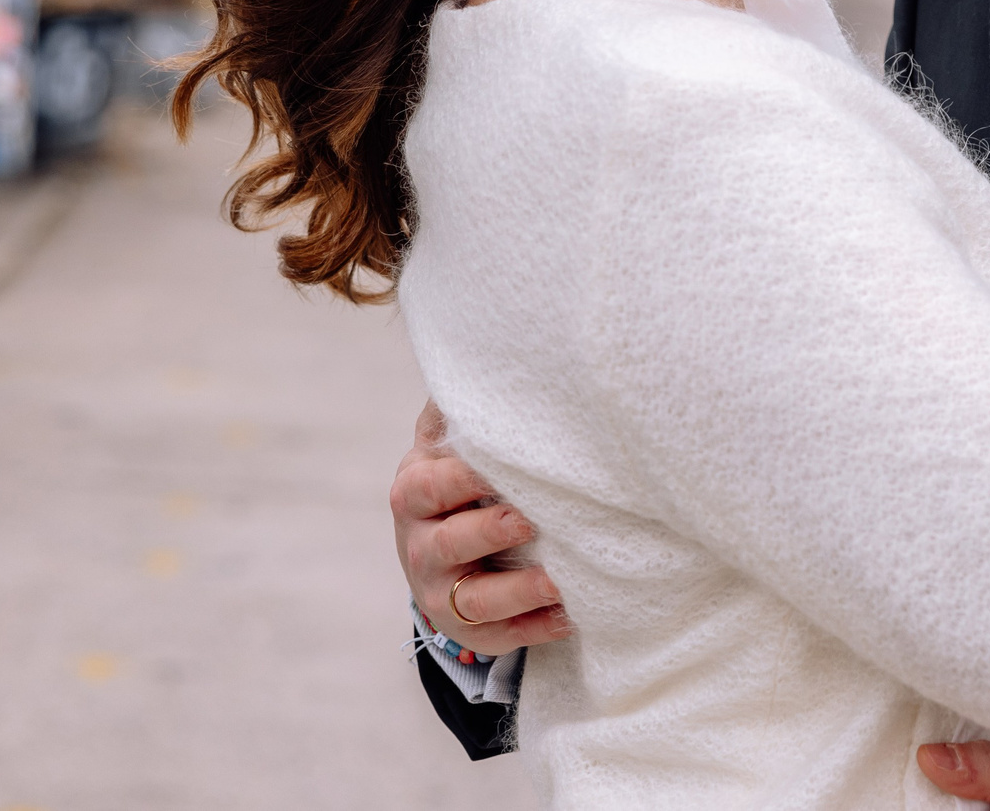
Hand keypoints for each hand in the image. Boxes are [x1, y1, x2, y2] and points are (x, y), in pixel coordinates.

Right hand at [391, 400, 568, 653]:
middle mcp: (420, 546)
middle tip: (529, 521)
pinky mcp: (469, 630)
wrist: (444, 549)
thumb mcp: (450, 442)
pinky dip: (535, 628)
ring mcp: (440, 592)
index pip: (430, 485)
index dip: (461, 479)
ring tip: (558, 580)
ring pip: (472, 600)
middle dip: (486, 533)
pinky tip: (573, 614)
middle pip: (446, 545)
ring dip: (516, 591)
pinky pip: (500, 637)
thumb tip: (490, 353)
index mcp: (416, 491)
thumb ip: (463, 407)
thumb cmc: (461, 479)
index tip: (499, 469)